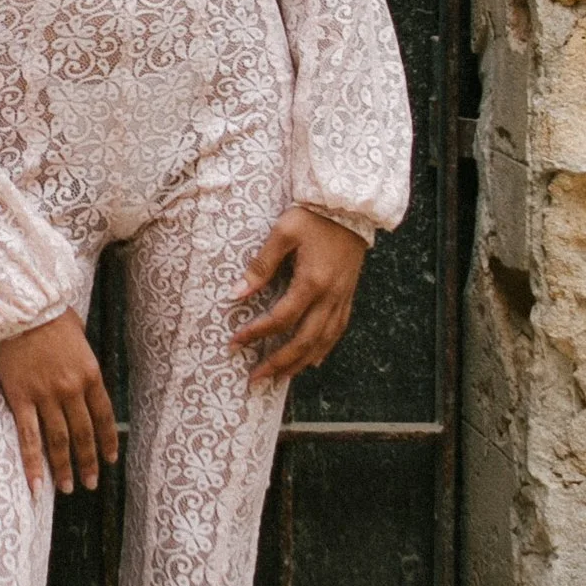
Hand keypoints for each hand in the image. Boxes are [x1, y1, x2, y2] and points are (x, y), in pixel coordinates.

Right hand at [0, 312, 118, 497]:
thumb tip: (85, 383)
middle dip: (88, 462)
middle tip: (91, 483)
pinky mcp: (20, 398)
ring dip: (64, 467)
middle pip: (83, 434)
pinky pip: (28, 437)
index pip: (104, 417)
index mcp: (90, 374)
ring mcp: (45, 396)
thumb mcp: (80, 337)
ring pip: (58, 440)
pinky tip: (37, 484)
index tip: (110, 461)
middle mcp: (71, 389)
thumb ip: (84, 365)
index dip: (107, 442)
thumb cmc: (50, 316)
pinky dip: (33, 462)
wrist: (20, 306)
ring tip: (69, 488)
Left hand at [233, 206, 367, 381]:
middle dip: (278, 363)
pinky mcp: (348, 295)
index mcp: (311, 282)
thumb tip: (236, 293)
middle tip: (256, 379)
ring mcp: (342, 298)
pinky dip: (324, 349)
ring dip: (300, 363)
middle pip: (304, 341)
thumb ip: (261, 266)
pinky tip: (313, 360)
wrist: (350, 206)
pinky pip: (338, 330)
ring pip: (323, 342)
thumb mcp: (283, 233)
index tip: (236, 342)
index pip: (280, 318)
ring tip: (280, 377)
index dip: (257, 332)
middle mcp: (330, 296)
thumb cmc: (313, 216)